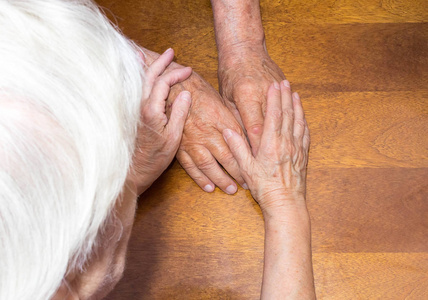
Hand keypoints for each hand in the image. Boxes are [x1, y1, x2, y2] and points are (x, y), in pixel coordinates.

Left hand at [130, 49, 191, 194]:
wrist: (134, 172)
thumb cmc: (155, 158)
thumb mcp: (174, 138)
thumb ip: (179, 113)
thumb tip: (186, 94)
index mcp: (151, 111)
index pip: (164, 83)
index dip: (176, 74)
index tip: (188, 70)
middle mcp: (139, 107)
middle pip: (149, 76)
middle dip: (160, 62)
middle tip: (170, 52)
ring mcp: (133, 110)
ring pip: (138, 81)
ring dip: (145, 67)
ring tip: (144, 53)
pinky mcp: (131, 115)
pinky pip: (134, 90)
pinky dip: (137, 78)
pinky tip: (135, 74)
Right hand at [170, 72, 247, 193]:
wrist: (174, 88)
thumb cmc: (201, 94)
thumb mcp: (222, 103)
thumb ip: (234, 122)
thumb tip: (249, 138)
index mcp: (221, 120)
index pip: (239, 143)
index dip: (249, 157)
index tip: (257, 168)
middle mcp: (208, 132)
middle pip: (227, 157)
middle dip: (238, 173)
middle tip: (247, 185)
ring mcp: (192, 140)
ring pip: (209, 165)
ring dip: (221, 180)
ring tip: (231, 190)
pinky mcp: (179, 146)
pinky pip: (190, 166)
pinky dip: (200, 178)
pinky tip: (208, 187)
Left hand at [218, 45, 285, 155]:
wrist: (245, 48)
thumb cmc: (230, 73)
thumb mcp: (226, 97)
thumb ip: (233, 119)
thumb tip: (239, 143)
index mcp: (247, 96)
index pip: (254, 129)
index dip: (256, 148)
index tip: (257, 163)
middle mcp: (264, 93)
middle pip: (271, 126)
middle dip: (272, 146)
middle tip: (274, 164)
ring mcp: (277, 89)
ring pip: (283, 116)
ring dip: (285, 134)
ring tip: (289, 152)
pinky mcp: (284, 86)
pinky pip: (289, 106)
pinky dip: (292, 120)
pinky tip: (293, 134)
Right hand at [222, 80, 309, 214]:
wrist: (286, 205)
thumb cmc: (265, 189)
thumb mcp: (247, 169)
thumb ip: (238, 148)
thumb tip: (229, 132)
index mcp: (272, 145)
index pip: (273, 115)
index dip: (274, 99)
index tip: (274, 85)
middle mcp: (286, 144)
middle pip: (287, 115)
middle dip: (286, 97)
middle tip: (285, 82)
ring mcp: (297, 149)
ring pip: (298, 122)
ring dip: (297, 107)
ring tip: (295, 94)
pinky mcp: (303, 156)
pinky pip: (305, 135)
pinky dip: (304, 122)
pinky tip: (303, 118)